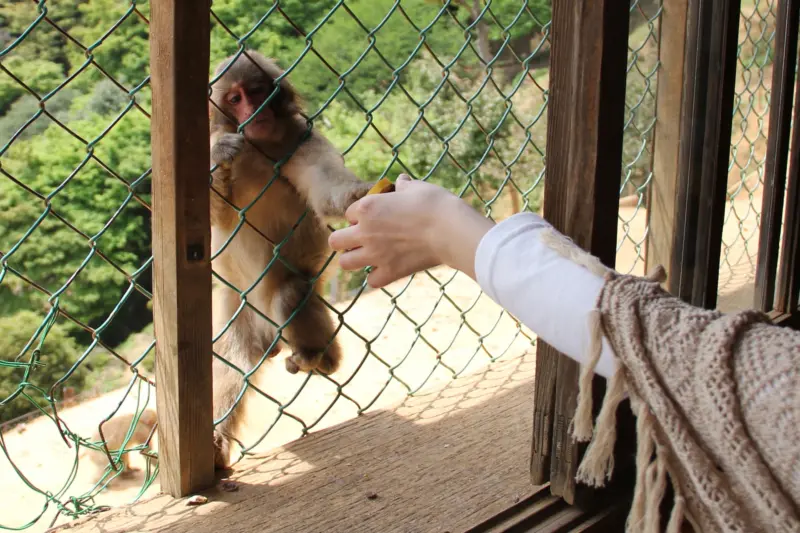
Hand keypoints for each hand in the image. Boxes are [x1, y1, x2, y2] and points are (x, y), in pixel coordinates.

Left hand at [328, 174, 494, 287]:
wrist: (450, 230)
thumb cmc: (434, 204)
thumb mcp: (416, 188)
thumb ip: (403, 186)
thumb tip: (401, 182)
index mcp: (367, 208)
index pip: (348, 214)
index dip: (360, 216)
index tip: (374, 217)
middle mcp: (365, 233)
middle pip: (335, 241)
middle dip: (345, 240)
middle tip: (362, 239)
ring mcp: (375, 255)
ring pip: (345, 263)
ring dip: (354, 259)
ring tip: (369, 256)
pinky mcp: (390, 273)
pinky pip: (371, 281)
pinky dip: (376, 277)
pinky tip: (386, 269)